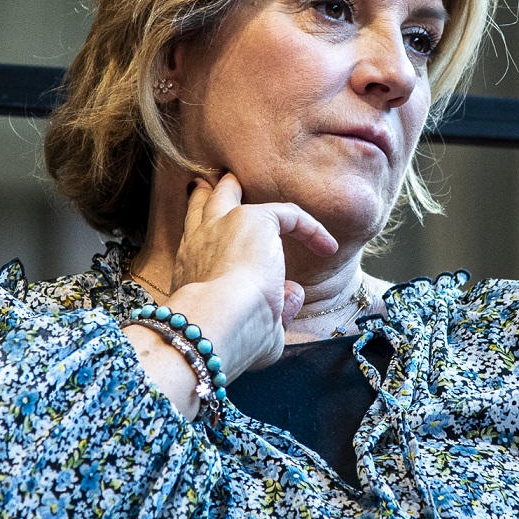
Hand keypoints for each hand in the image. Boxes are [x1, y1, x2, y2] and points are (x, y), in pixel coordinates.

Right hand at [165, 173, 336, 379]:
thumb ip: (272, 315)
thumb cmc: (229, 336)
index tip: (214, 242)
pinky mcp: (254, 219)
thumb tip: (289, 296)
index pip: (196, 248)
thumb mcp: (252, 331)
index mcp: (191, 274)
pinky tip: (327, 246)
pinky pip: (288, 215)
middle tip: (211, 184)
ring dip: (236, 188)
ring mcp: (222, 226)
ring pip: (228, 194)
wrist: (219, 322)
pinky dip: (309, 228)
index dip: (206, 240)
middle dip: (208, 195)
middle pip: (201, 208)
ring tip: (245, 182)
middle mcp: (199, 245)